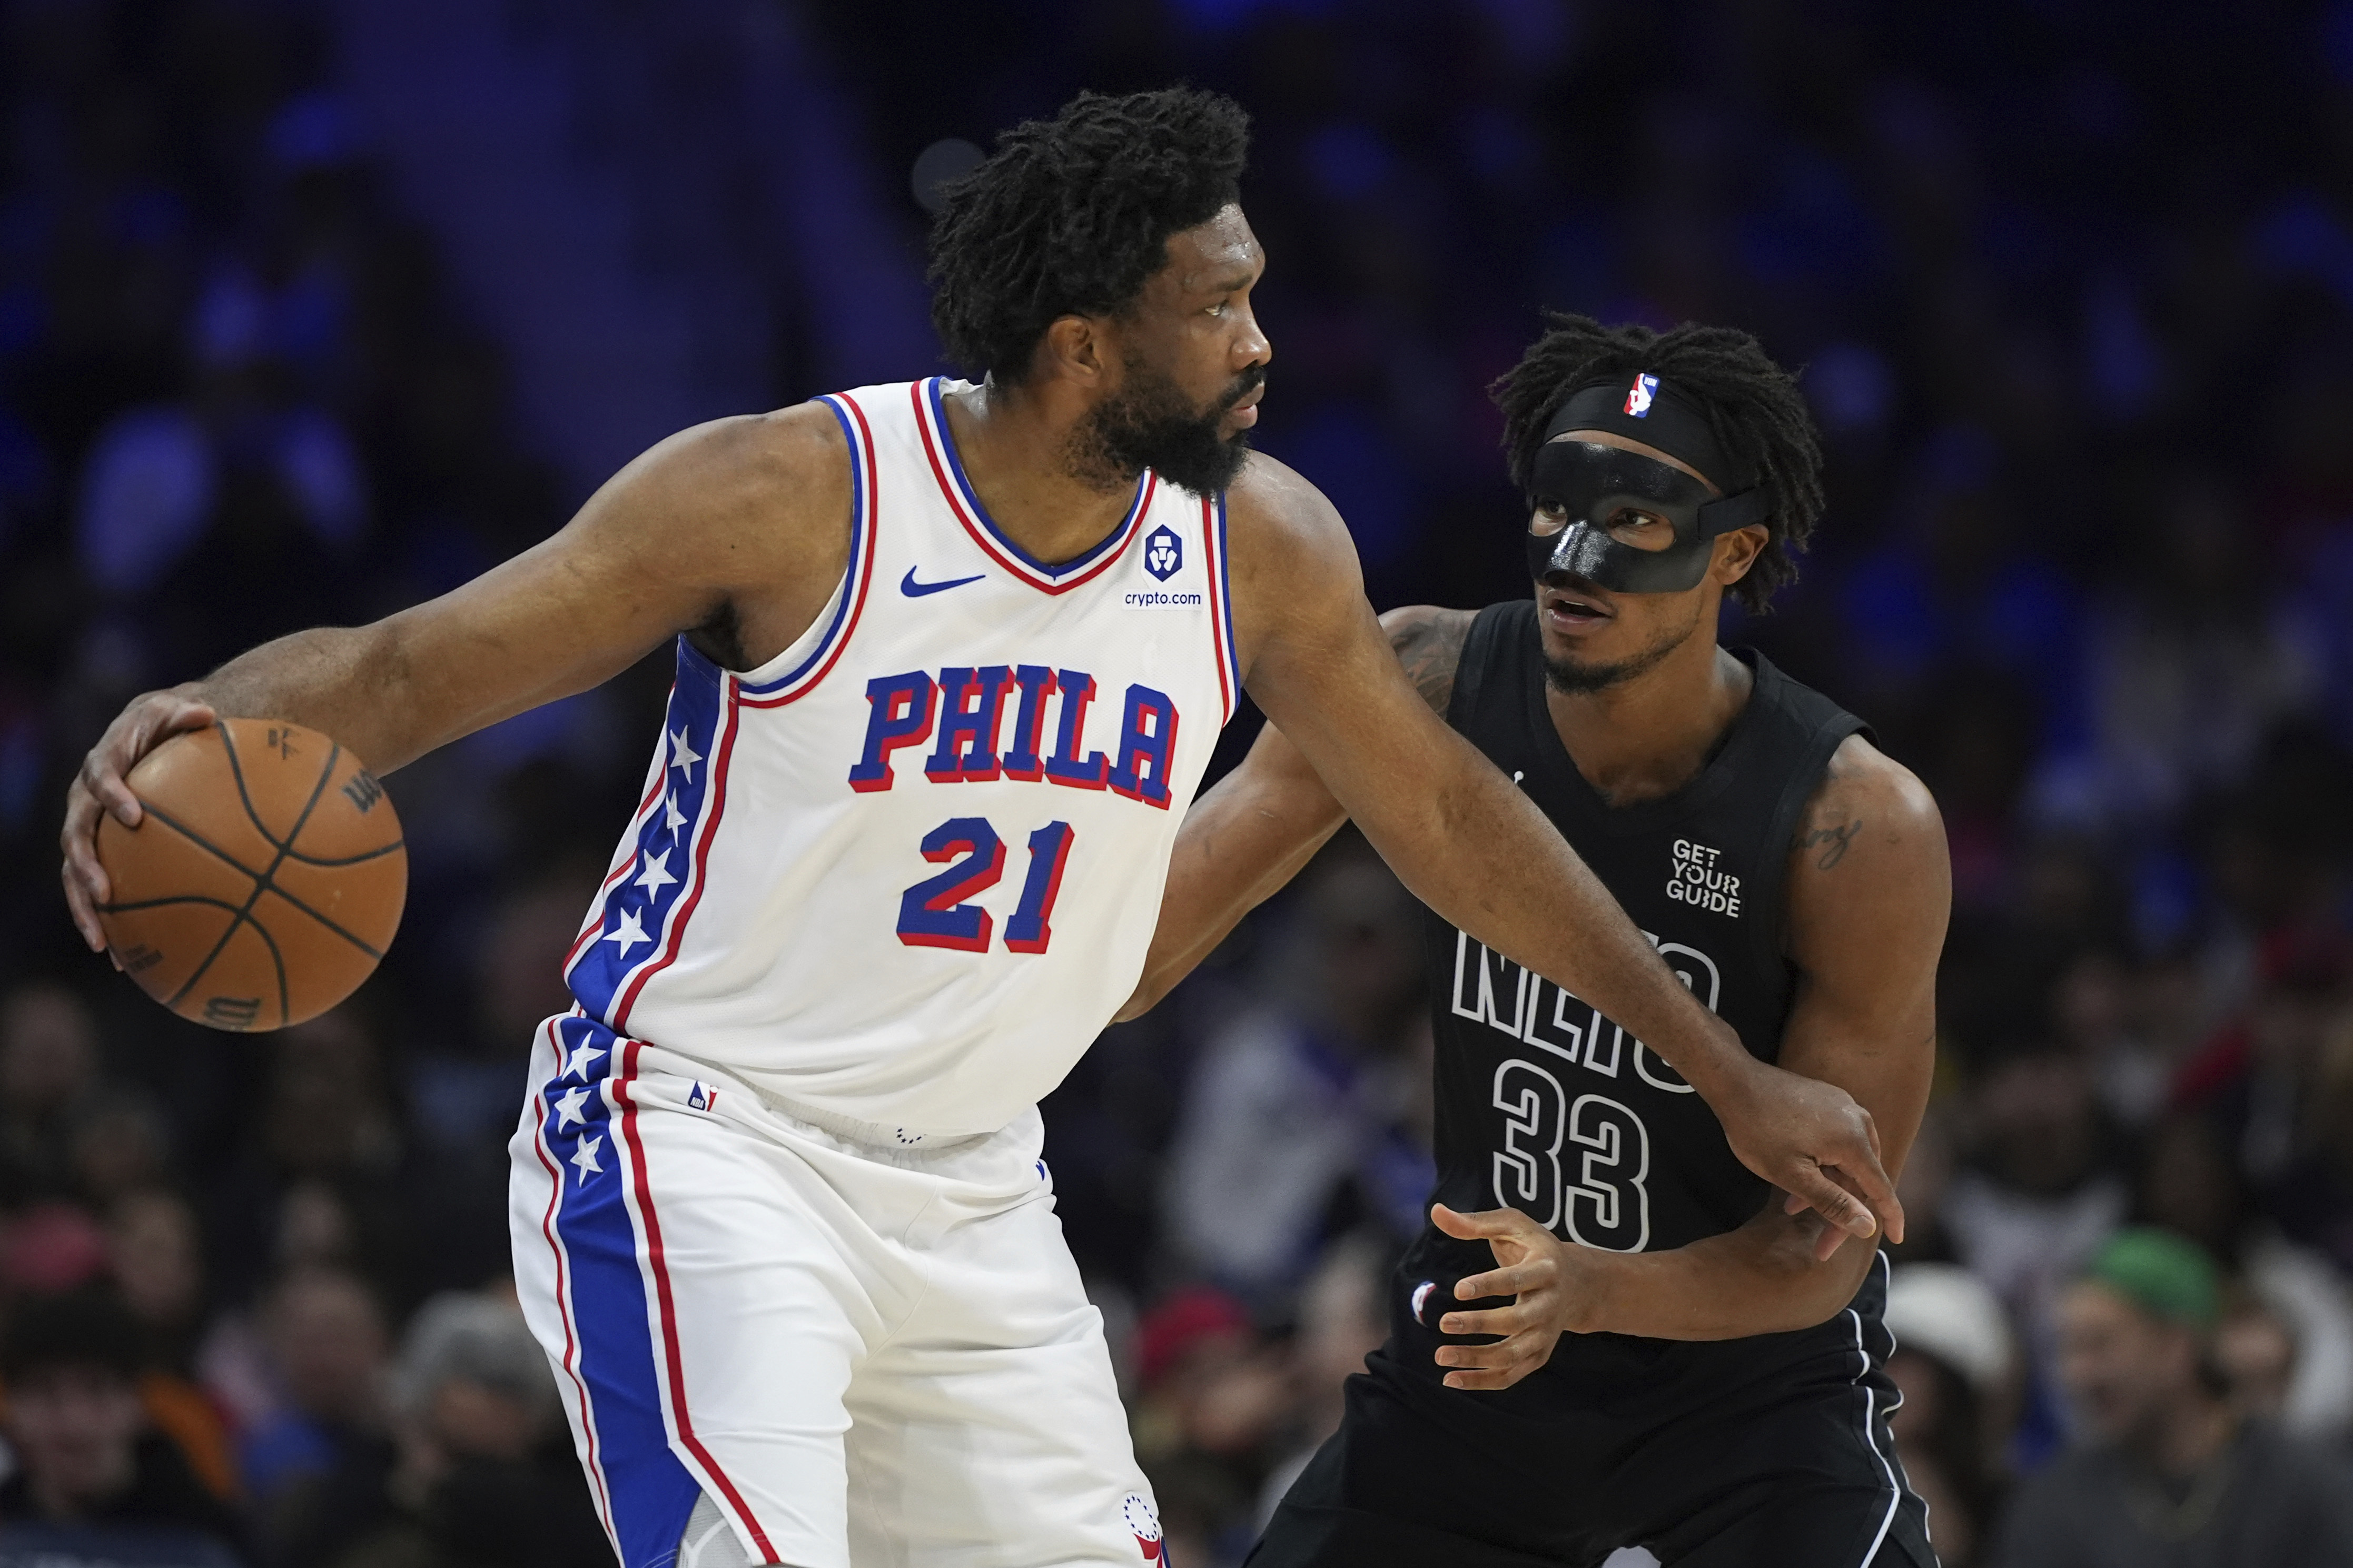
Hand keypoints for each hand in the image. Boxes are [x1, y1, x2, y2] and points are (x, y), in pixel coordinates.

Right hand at [60, 685, 215, 956]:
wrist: (149, 734)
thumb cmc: (168, 723)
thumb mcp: (177, 710)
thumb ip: (187, 713)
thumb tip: (209, 714)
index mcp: (103, 762)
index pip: (101, 778)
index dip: (112, 796)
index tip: (134, 816)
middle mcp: (84, 799)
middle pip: (75, 835)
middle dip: (85, 867)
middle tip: (105, 894)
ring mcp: (87, 829)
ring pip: (74, 872)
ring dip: (84, 907)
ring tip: (102, 941)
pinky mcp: (97, 852)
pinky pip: (95, 890)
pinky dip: (107, 920)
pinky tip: (124, 958)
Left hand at [1426, 1203, 1602, 1390]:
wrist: (1580, 1283)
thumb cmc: (1536, 1247)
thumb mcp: (1513, 1225)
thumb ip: (1475, 1222)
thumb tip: (1436, 1212)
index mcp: (1545, 1268)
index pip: (1516, 1279)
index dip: (1488, 1285)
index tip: (1458, 1289)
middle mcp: (1549, 1304)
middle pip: (1516, 1321)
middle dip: (1480, 1324)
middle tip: (1444, 1323)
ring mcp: (1546, 1334)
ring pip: (1513, 1354)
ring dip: (1477, 1359)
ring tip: (1441, 1356)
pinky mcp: (1539, 1354)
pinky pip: (1512, 1373)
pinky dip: (1483, 1381)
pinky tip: (1452, 1379)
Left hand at [1718, 1059, 1902, 1257]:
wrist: (1734, 1081)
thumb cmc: (1758, 1130)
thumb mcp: (1792, 1175)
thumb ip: (1833, 1203)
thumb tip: (1869, 1228)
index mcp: (1854, 1140)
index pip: (1881, 1188)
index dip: (1890, 1216)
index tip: (1897, 1238)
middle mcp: (1857, 1120)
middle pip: (1859, 1178)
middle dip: (1841, 1212)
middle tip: (1820, 1246)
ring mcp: (1842, 1108)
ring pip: (1844, 1161)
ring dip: (1825, 1190)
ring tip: (1792, 1210)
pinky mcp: (1827, 1102)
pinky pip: (1833, 1143)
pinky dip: (1818, 1167)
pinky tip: (1793, 1183)